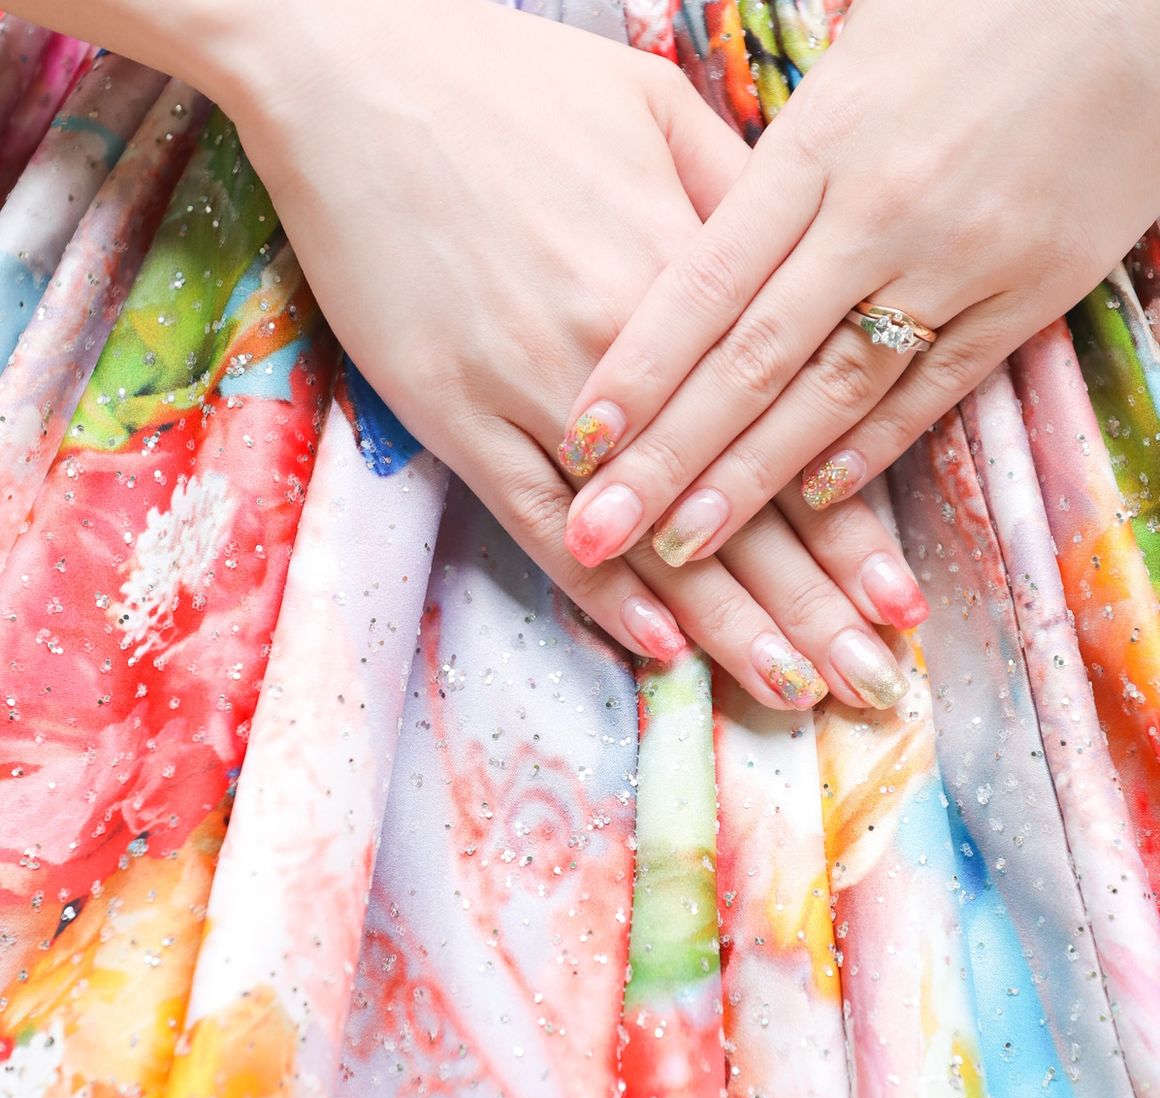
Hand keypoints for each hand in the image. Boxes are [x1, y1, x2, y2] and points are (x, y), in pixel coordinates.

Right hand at [221, 0, 920, 708]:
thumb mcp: (652, 109)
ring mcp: (533, 391)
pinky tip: (658, 647)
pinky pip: (536, 522)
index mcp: (690, 280)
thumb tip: (799, 269)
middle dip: (813, 608)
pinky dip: (599, 589)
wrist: (351, 76)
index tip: (900, 605)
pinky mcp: (453, 415)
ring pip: (647, 534)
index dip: (851, 532)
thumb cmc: (506, 86)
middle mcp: (626, 355)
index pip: (790, 434)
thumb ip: (736, 199)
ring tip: (791, 691)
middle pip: (737, 505)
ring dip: (724, 624)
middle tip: (873, 686)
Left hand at [556, 0, 1159, 568]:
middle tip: (602, 529)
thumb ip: (769, 165)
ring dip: (756, 480)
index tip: (578, 443)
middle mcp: (877, 214)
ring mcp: (958, 260)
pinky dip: (872, 448)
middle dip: (671, 458)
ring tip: (686, 544)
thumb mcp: (849, 63)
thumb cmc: (970, 8)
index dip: (637, 373)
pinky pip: (936, 387)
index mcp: (817, 146)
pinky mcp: (1031, 291)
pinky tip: (816, 500)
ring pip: (835, 391)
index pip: (702, 285)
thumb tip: (687, 247)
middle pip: (752, 360)